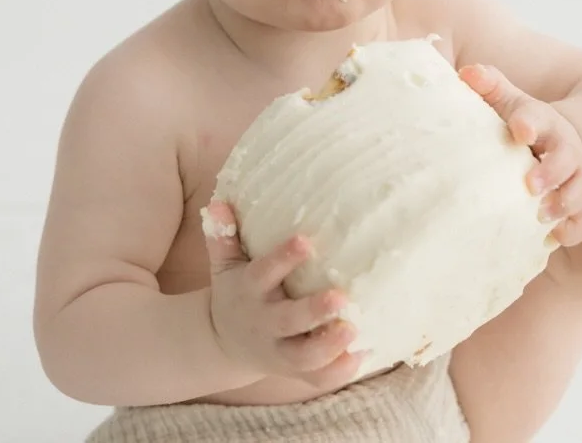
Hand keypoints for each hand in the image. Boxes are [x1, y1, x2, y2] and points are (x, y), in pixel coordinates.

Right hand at [201, 199, 365, 389]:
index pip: (263, 274)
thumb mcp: (224, 265)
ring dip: (329, 346)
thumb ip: (223, 235)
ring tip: (355, 329)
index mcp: (249, 292)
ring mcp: (279, 351)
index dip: (282, 258)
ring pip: (303, 357)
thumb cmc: (235, 292)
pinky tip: (362, 355)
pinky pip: (316, 378)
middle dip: (313, 311)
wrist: (223, 343)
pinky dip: (338, 371)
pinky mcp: (294, 370)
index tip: (305, 241)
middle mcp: (264, 323)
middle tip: (340, 297)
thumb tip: (219, 203)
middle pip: (287, 322)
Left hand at [459, 64, 581, 246]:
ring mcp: (575, 176)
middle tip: (530, 185)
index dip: (530, 123)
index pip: (538, 117)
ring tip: (541, 214)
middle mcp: (565, 148)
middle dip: (552, 170)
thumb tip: (467, 73)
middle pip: (568, 155)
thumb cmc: (516, 126)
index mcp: (543, 121)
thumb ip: (487, 85)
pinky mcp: (578, 205)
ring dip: (566, 200)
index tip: (519, 131)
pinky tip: (554, 237)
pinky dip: (574, 229)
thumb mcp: (503, 103)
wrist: (547, 148)